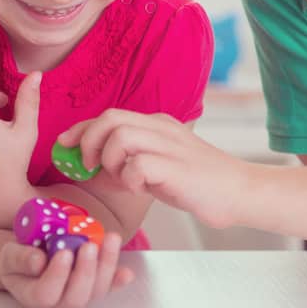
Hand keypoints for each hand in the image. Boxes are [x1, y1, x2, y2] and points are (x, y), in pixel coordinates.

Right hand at [0, 233, 133, 307]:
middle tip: (88, 246)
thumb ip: (19, 258)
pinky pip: (109, 286)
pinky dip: (119, 280)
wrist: (33, 254)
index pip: (45, 294)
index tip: (64, 252)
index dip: (57, 275)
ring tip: (110, 239)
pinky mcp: (94, 285)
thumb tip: (38, 261)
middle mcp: (58, 302)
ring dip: (106, 266)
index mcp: (34, 295)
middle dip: (85, 271)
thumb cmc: (21, 256)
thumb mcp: (10, 254)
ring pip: (96, 291)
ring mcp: (79, 295)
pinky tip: (127, 273)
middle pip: (76, 297)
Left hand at [58, 110, 249, 228]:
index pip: (110, 115)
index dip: (81, 129)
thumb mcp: (160, 167)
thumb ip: (133, 161)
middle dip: (89, 140)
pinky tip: (139, 189)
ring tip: (119, 178)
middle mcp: (162, 128)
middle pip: (110, 117)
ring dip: (109, 159)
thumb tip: (97, 166)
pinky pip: (137, 165)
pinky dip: (128, 178)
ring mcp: (170, 145)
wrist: (241, 192)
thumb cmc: (199, 184)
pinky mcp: (176, 167)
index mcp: (158, 124)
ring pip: (120, 134)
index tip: (65, 145)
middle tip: (90, 166)